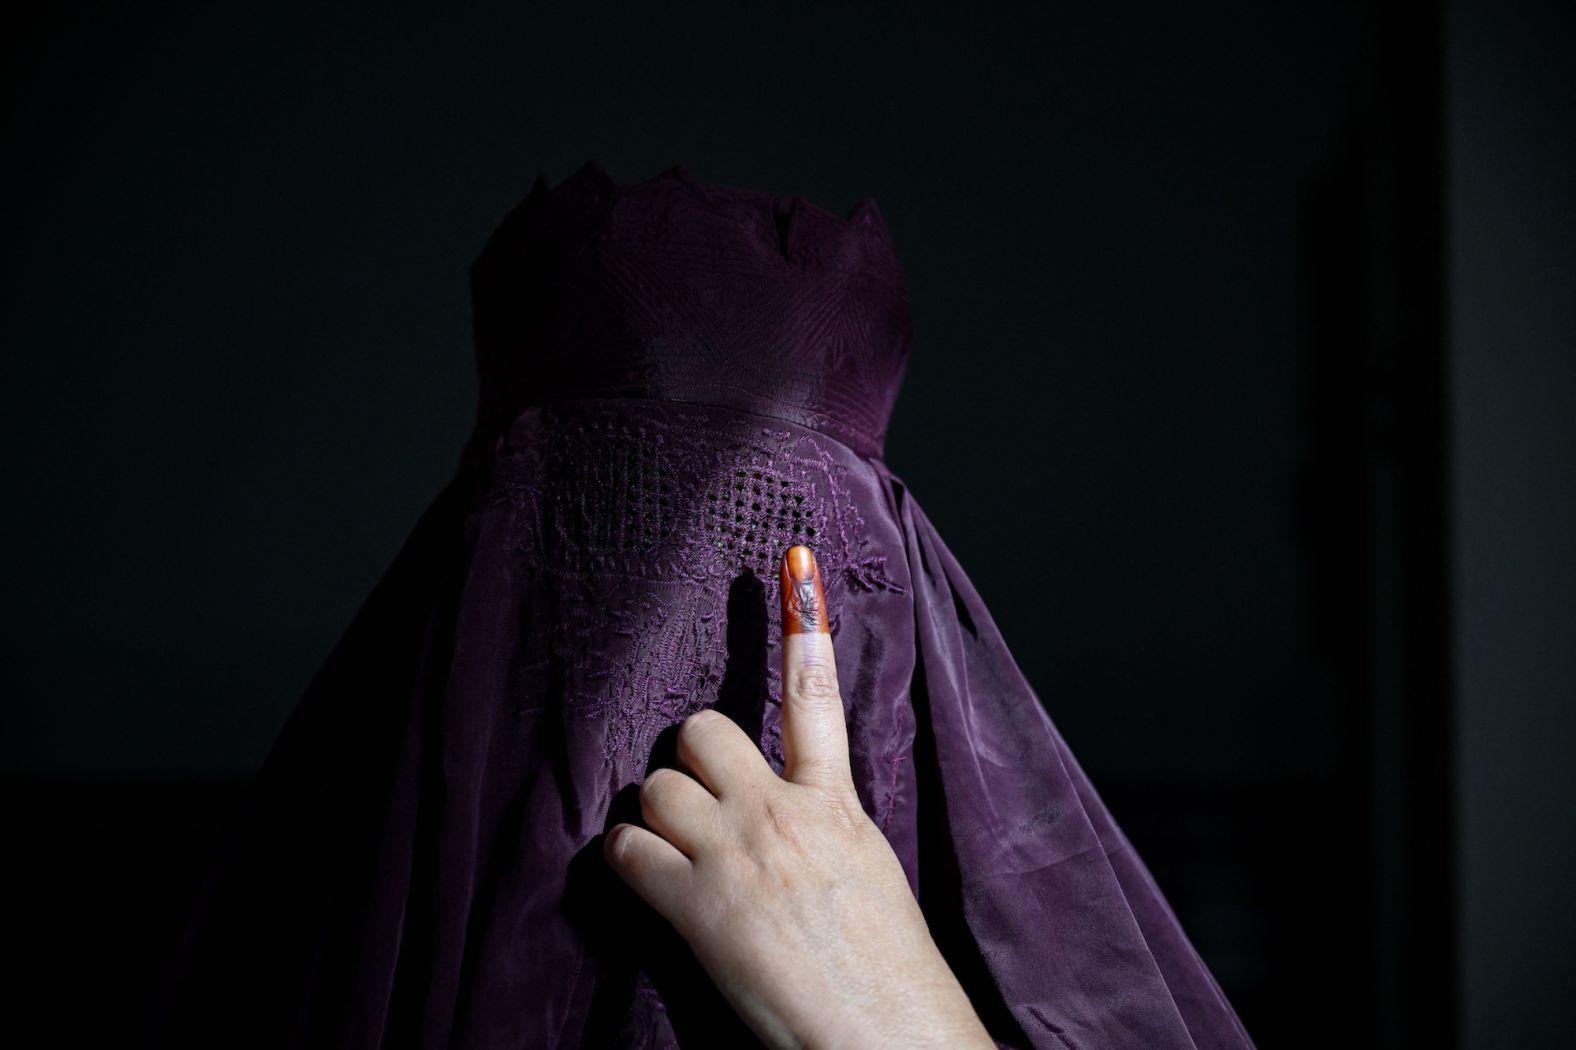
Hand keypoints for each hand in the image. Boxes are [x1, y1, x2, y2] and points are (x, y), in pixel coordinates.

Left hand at [603, 545, 995, 1049]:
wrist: (889, 1036)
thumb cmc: (886, 972)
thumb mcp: (869, 873)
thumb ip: (825, 827)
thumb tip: (792, 813)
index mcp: (837, 806)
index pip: (816, 697)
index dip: (803, 622)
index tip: (794, 561)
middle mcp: (784, 815)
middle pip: (701, 730)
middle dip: (690, 762)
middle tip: (702, 806)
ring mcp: (738, 854)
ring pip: (656, 786)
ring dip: (657, 819)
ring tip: (680, 860)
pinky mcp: (697, 903)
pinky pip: (626, 850)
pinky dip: (630, 866)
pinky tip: (654, 890)